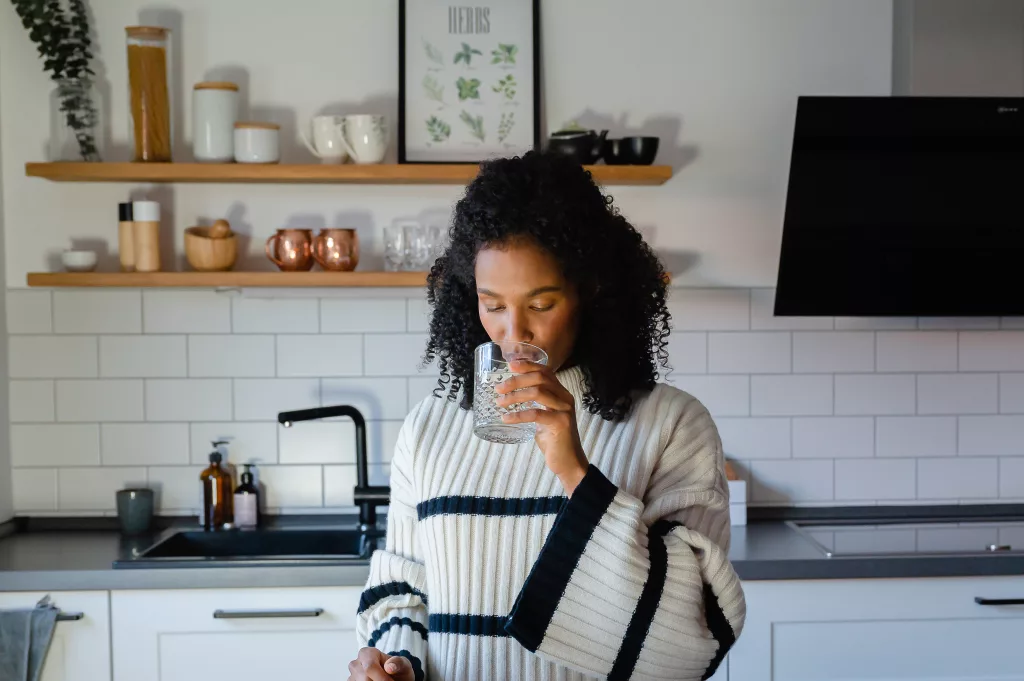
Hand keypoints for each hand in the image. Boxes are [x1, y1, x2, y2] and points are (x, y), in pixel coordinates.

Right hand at [347, 647, 414, 680]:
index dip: (381, 678)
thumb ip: (398, 663)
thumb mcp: (403, 664)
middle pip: (364, 679)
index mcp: (367, 653)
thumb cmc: (398, 670)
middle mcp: (356, 664)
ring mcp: (352, 676)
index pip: (370, 666)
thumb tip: (389, 667)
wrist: (395, 678)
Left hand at [496, 361, 587, 494]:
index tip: (510, 365)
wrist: (568, 462)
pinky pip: (536, 413)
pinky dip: (518, 415)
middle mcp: (565, 398)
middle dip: (516, 380)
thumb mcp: (544, 416)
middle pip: (540, 378)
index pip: (545, 371)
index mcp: (561, 393)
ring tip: (500, 403)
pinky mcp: (561, 423)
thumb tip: (511, 395)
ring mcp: (564, 410)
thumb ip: (535, 404)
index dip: (528, 365)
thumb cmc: (553, 439)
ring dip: (515, 396)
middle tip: (499, 388)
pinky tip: (506, 418)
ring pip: (538, 392)